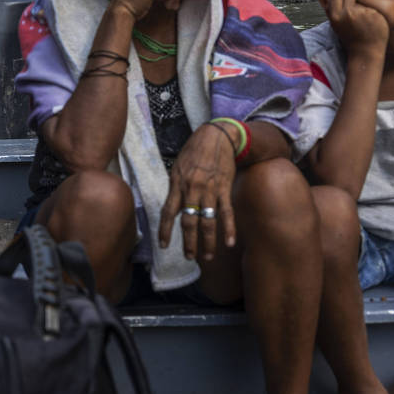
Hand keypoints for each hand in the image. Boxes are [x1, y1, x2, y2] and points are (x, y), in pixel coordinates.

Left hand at [158, 124, 236, 260]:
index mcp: (177, 185)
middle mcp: (192, 190)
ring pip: (207, 221)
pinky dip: (228, 228)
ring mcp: (209, 190)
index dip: (165, 231)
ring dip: (208, 242)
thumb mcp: (178, 167)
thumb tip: (175, 207)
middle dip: (189, 242)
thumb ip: (176, 188)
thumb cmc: (194, 151)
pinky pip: (226, 212)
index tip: (164, 245)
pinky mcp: (224, 188)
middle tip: (189, 257)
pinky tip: (229, 242)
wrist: (216, 136)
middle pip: (189, 222)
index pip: (168, 213)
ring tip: (208, 256)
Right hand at [323, 0, 388, 57]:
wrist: (366, 51)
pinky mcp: (373, 14)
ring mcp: (361, 13)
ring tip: (361, 21)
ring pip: (360, 2)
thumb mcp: (336, 25)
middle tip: (353, 15)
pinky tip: (370, 24)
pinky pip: (371, 8)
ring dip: (361, 9)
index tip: (344, 4)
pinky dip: (371, 15)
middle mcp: (347, 13)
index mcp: (335, 16)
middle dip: (351, 2)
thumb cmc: (350, 39)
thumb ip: (331, 9)